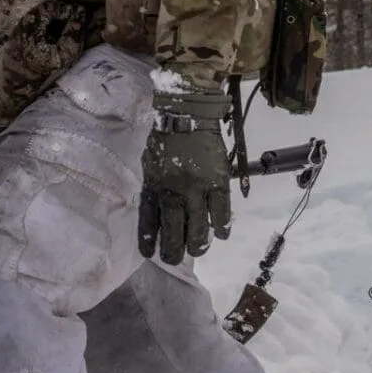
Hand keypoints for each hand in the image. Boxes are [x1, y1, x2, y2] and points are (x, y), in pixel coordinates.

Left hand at [139, 90, 230, 265]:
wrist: (187, 113)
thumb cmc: (166, 137)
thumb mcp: (150, 163)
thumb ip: (154, 187)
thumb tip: (158, 211)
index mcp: (154, 186)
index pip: (149, 221)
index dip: (150, 240)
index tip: (151, 254)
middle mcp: (174, 191)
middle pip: (174, 230)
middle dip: (173, 251)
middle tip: (175, 259)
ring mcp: (198, 188)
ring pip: (198, 227)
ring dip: (197, 244)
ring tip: (197, 251)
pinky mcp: (218, 182)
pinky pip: (221, 211)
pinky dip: (221, 226)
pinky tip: (221, 235)